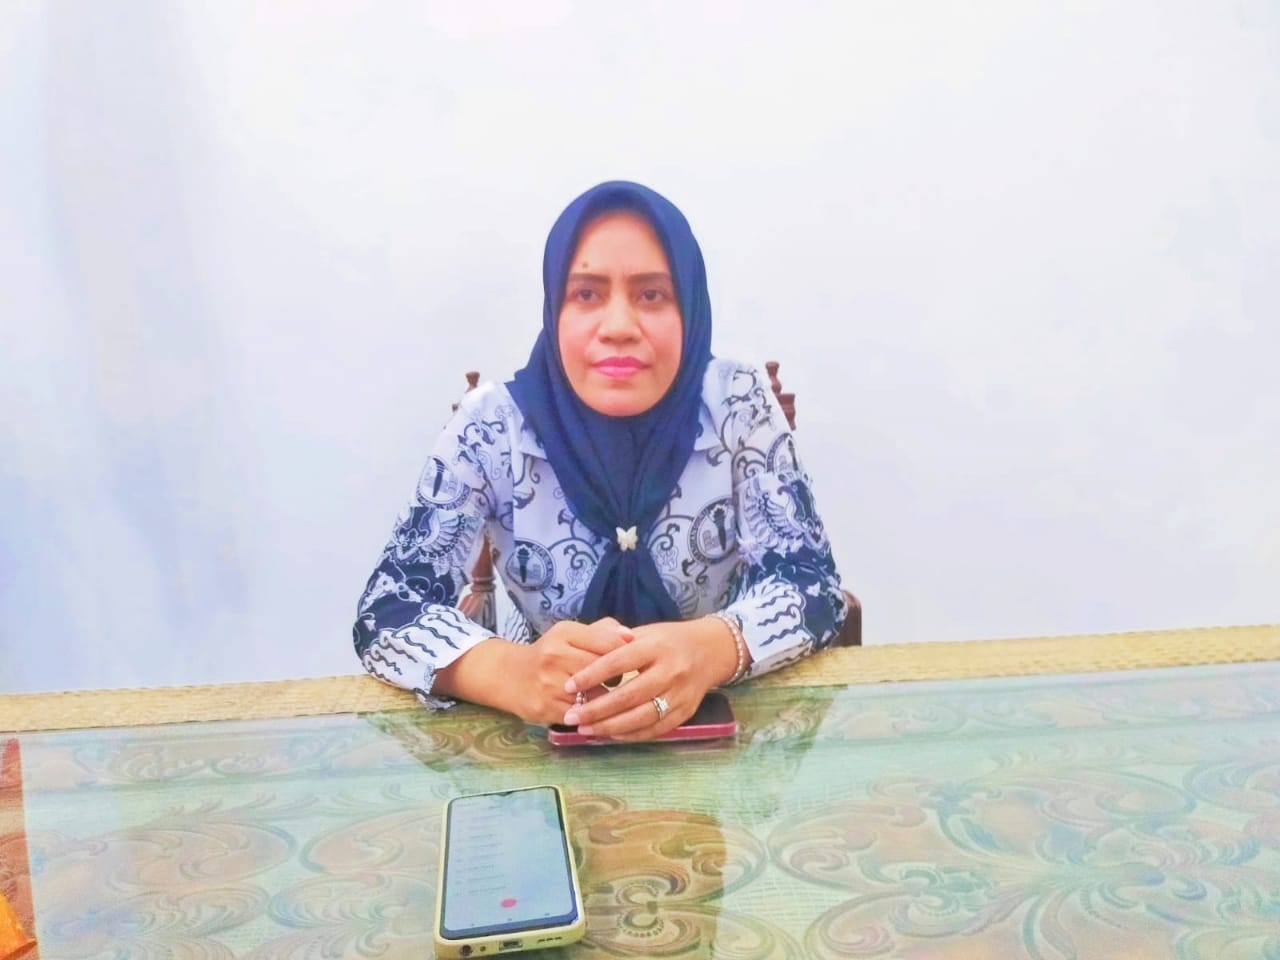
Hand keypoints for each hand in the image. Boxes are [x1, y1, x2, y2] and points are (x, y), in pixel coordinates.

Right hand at [506, 617, 632, 725]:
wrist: (508, 676)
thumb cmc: (550, 654)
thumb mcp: (571, 634)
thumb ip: (602, 632)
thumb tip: (630, 636)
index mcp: (564, 633)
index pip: (608, 642)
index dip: (626, 654)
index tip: (634, 660)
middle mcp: (554, 656)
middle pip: (602, 670)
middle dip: (617, 678)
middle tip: (621, 681)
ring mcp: (549, 684)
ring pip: (595, 695)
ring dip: (608, 700)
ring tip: (610, 698)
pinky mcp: (547, 708)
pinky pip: (582, 716)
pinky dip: (594, 716)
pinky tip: (598, 714)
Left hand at [560, 617, 735, 741]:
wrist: (711, 651)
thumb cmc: (669, 640)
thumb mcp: (645, 632)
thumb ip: (616, 644)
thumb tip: (582, 659)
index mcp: (656, 646)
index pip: (618, 661)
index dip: (592, 675)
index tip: (568, 686)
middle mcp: (670, 671)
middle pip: (628, 695)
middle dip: (596, 709)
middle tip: (571, 717)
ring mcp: (679, 694)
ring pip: (640, 717)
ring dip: (609, 727)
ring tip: (585, 729)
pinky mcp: (685, 713)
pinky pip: (654, 730)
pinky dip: (630, 735)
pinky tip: (609, 735)